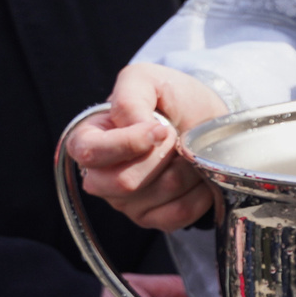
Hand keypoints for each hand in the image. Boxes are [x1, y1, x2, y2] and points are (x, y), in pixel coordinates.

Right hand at [70, 66, 229, 229]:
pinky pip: (175, 215)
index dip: (127, 143)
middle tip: (177, 137)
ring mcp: (125, 202)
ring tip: (187, 151)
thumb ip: (129, 97)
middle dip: (161, 157)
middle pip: (122, 183)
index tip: (160, 128)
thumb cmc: (171, 98)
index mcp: (89, 140)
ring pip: (153, 197)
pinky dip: (197, 193)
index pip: (89, 153)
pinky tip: (198, 174)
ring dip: (183, 170)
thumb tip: (134, 128)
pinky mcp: (153, 217)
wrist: (206, 116)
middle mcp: (100, 176)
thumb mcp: (146, 79)